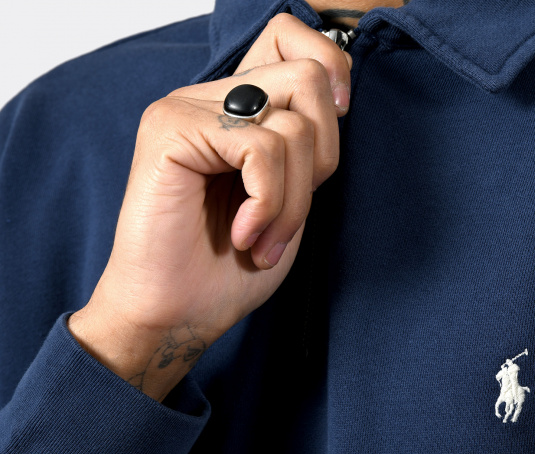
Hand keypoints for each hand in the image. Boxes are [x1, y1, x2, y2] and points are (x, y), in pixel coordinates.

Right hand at [69, 14, 350, 400]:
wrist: (177, 313)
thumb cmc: (228, 267)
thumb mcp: (290, 199)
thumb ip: (307, 148)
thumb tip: (341, 100)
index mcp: (239, 108)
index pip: (291, 35)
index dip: (331, 71)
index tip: (330, 135)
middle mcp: (211, 97)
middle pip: (309, 79)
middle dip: (322, 161)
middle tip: (291, 213)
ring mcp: (187, 108)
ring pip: (293, 124)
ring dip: (293, 201)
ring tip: (264, 239)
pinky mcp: (171, 131)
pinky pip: (262, 150)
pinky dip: (269, 205)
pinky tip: (244, 235)